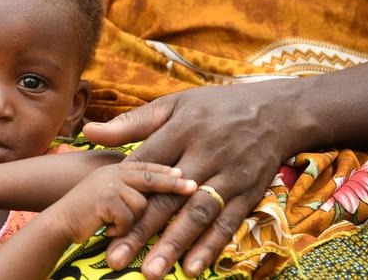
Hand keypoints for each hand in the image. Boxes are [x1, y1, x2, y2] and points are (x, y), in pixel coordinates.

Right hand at [49, 161, 195, 244]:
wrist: (58, 222)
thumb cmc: (84, 212)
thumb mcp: (106, 191)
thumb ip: (127, 186)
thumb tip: (152, 191)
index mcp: (115, 168)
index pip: (147, 165)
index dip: (168, 171)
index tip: (186, 175)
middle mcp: (113, 171)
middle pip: (151, 178)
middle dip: (173, 184)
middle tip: (193, 188)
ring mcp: (109, 184)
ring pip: (142, 205)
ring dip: (131, 221)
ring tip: (113, 223)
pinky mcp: (106, 199)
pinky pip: (129, 219)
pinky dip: (120, 229)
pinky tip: (106, 228)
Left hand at [83, 80, 312, 278]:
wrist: (278, 111)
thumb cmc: (216, 107)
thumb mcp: (174, 104)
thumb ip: (131, 123)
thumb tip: (88, 132)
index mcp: (182, 129)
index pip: (145, 165)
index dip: (123, 193)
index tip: (100, 219)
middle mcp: (205, 153)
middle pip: (168, 197)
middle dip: (141, 231)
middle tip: (115, 259)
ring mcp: (230, 175)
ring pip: (197, 214)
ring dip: (174, 245)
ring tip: (151, 272)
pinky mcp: (249, 192)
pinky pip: (228, 222)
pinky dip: (210, 246)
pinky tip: (193, 268)